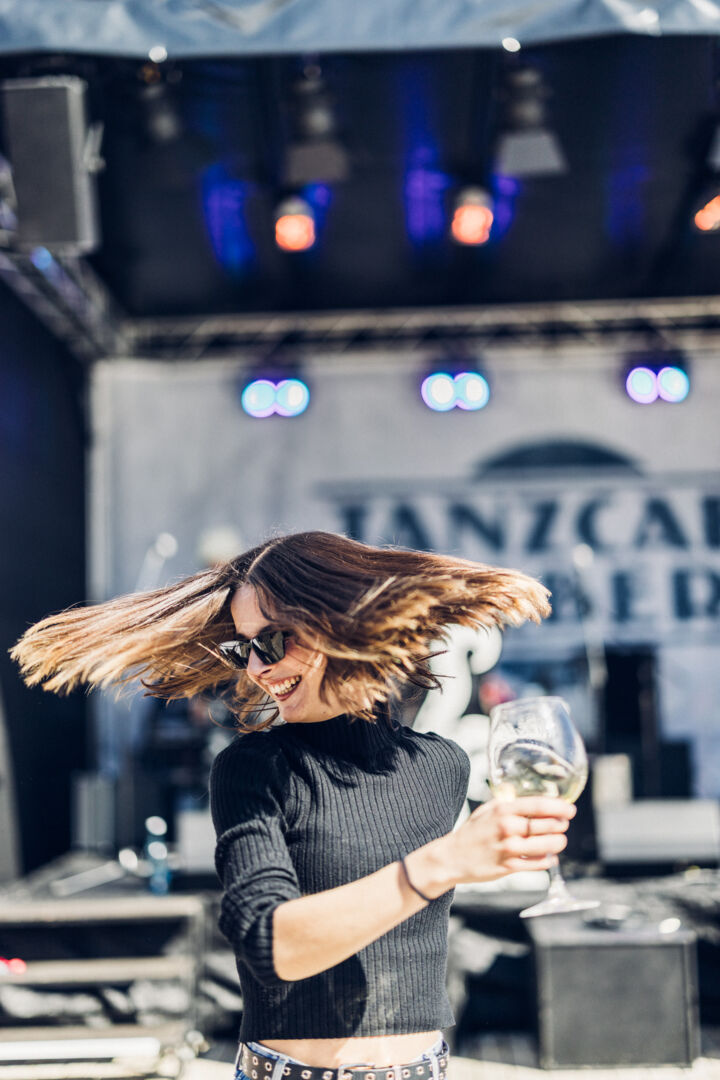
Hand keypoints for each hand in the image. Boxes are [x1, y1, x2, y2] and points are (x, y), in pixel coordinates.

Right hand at [445, 796, 575, 883]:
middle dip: (561, 825)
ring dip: (558, 843)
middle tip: (564, 824)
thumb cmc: (472, 832)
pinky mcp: (509, 867)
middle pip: (547, 825)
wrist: (452, 857)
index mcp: (503, 810)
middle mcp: (507, 828)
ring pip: (546, 846)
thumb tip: (531, 798)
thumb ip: (508, 803)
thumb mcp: (487, 810)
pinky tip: (549, 857)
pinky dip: (547, 860)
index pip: (539, 805)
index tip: (570, 809)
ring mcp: (509, 849)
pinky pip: (537, 864)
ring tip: (560, 840)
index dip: (559, 806)